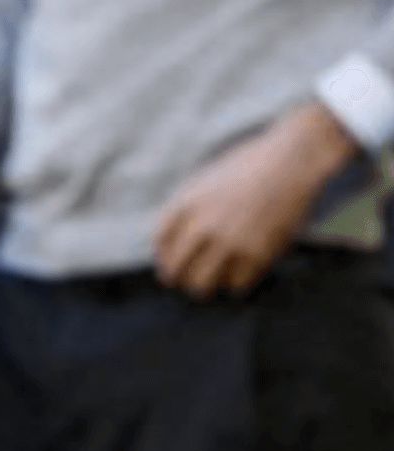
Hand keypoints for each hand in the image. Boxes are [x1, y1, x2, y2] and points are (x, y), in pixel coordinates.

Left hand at [155, 103, 359, 297]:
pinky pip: (236, 286)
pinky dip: (236, 285)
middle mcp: (202, 225)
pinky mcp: (258, 255)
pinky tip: (240, 276)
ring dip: (206, 286)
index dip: (164, 257)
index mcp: (185, 204)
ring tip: (214, 282)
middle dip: (179, 279)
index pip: (160, 243)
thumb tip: (173, 241)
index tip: (171, 264)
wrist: (290, 163)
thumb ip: (187, 208)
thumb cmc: (248, 168)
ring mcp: (229, 241)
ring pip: (202, 285)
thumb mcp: (204, 180)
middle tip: (188, 281)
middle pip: (175, 270)